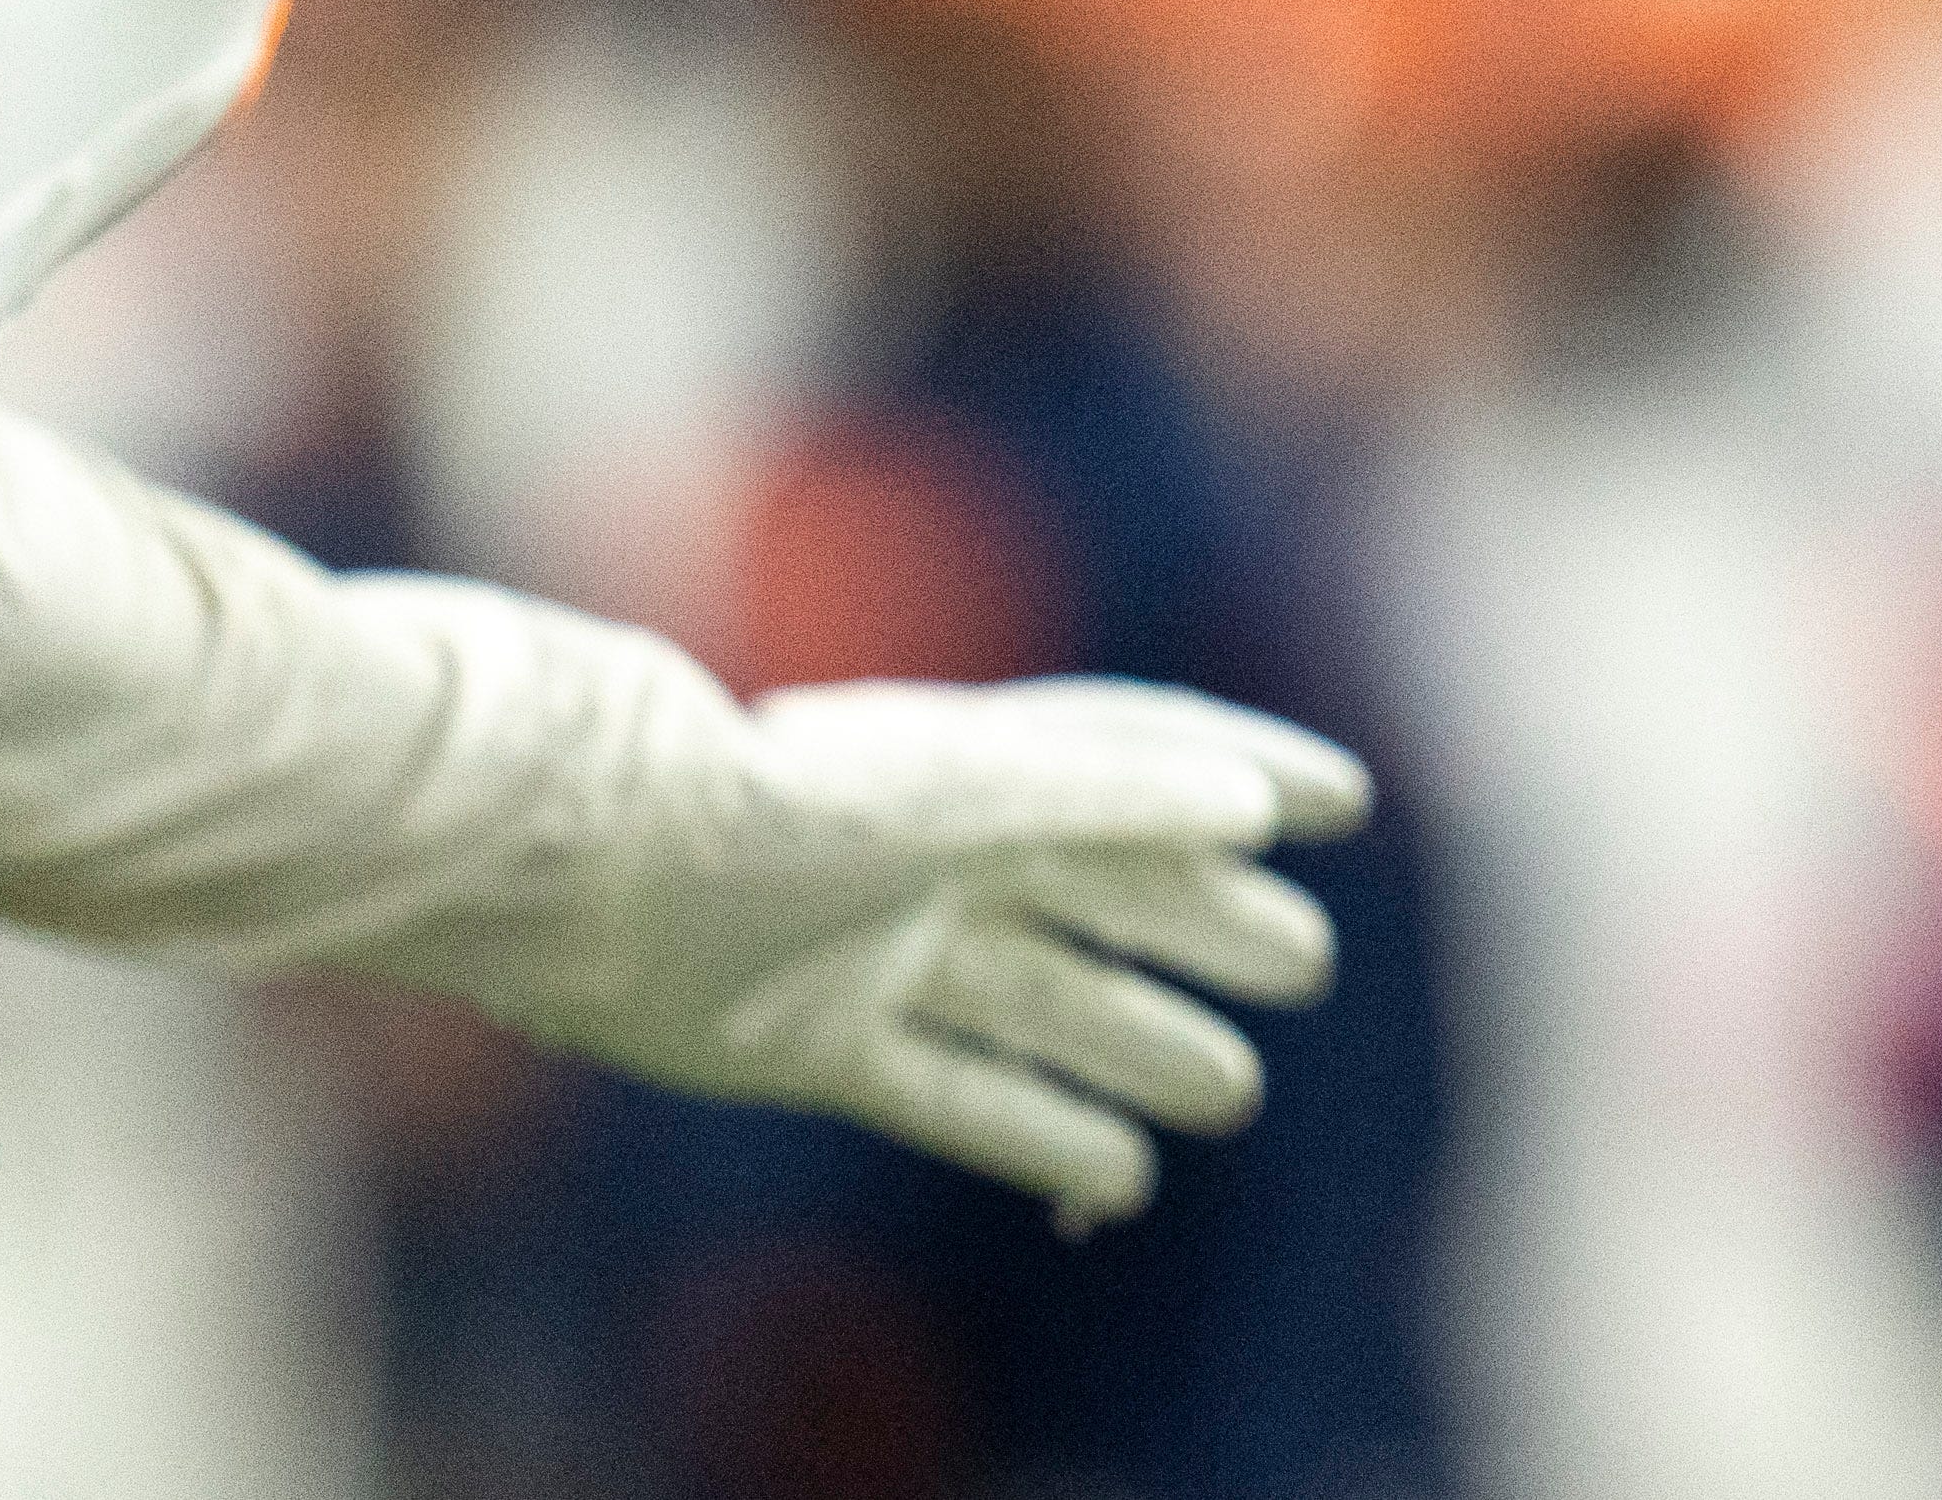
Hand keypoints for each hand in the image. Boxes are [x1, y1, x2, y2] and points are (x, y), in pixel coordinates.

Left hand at [478, 673, 1375, 1227]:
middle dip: (1204, 928)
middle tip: (1306, 968)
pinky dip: (1033, 1132)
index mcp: (982, 766)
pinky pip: (954, 1092)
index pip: (1145, 761)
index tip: (1346, 801)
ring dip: (1136, 1042)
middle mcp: (938, 854)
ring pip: (1043, 1002)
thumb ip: (1107, 797)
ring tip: (1234, 1088)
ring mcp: (881, 948)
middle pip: (1103, 893)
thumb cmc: (783, 809)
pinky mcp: (821, 1042)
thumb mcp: (964, 789)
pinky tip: (1114, 1180)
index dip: (1249, 772)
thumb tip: (1248, 810)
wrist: (596, 876)